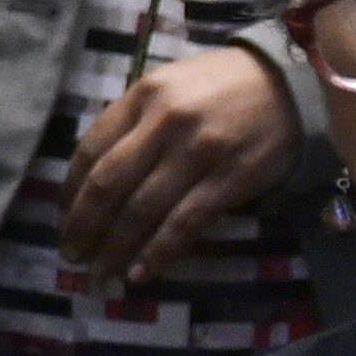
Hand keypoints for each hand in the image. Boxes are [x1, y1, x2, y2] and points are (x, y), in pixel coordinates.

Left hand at [55, 42, 301, 287]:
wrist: (292, 82)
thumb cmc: (223, 85)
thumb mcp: (170, 85)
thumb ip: (133, 121)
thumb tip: (92, 177)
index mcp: (143, 95)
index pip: (91, 151)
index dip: (71, 192)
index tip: (63, 219)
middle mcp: (165, 121)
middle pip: (109, 184)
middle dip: (84, 226)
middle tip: (72, 255)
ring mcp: (199, 150)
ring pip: (142, 209)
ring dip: (115, 247)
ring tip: (102, 272)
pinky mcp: (232, 178)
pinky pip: (185, 223)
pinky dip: (159, 252)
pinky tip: (141, 272)